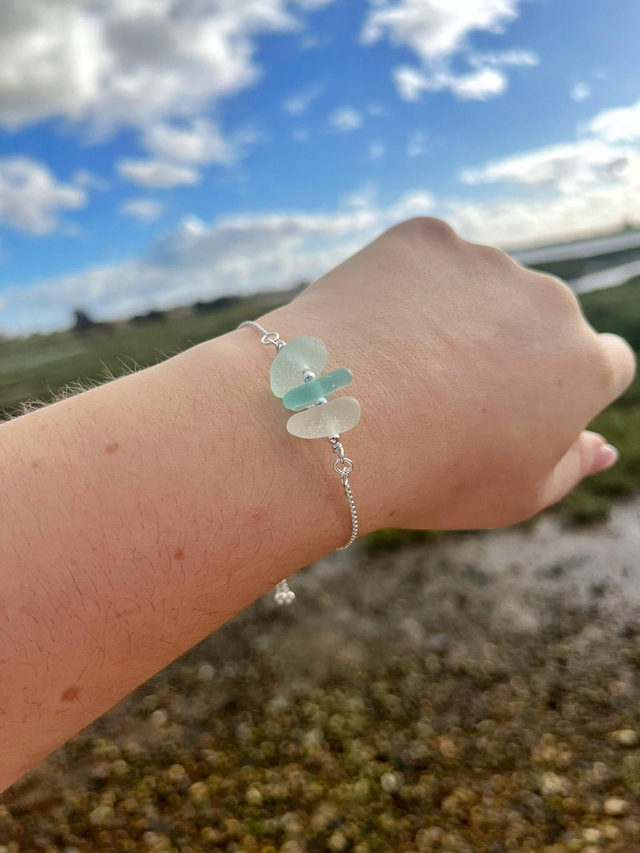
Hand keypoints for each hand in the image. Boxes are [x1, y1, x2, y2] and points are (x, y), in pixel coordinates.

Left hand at [260, 218, 635, 530]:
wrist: (333, 425)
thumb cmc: (429, 475)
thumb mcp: (514, 496)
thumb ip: (570, 466)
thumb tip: (603, 447)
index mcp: (585, 366)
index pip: (601, 362)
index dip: (558, 386)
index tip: (514, 404)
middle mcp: (550, 302)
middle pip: (539, 320)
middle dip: (507, 347)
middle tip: (443, 392)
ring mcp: (486, 262)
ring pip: (479, 286)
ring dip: (455, 315)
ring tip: (398, 367)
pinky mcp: (427, 237)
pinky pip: (425, 259)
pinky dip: (406, 287)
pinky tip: (376, 331)